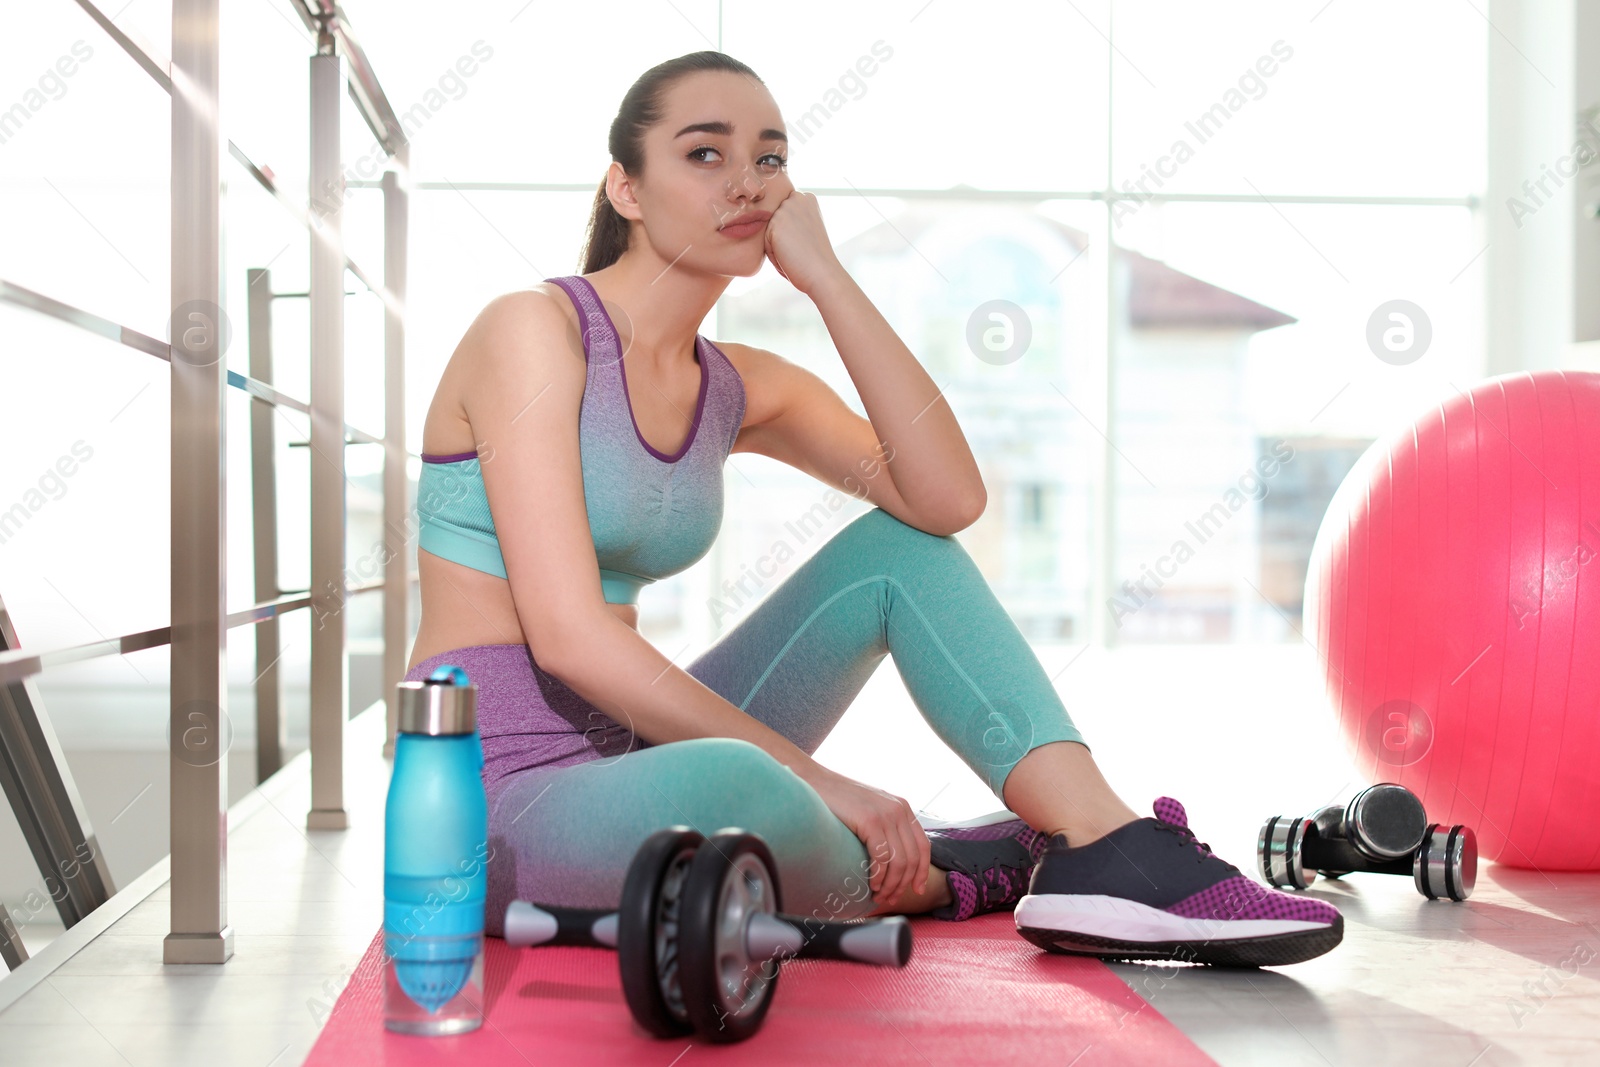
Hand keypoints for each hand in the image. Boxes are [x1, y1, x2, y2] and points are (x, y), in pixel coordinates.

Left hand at [762, 189, 844, 297]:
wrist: (822, 272)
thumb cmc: (815, 257)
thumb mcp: (808, 228)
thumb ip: (794, 218)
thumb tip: (773, 220)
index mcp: (808, 198)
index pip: (784, 215)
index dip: (793, 234)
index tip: (806, 244)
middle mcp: (797, 198)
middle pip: (775, 223)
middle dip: (783, 239)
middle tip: (802, 250)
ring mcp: (785, 209)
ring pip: (769, 233)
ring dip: (778, 248)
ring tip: (796, 254)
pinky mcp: (775, 224)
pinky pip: (766, 244)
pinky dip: (775, 256)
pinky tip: (790, 258)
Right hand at [806, 768, 929, 909]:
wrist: (815, 782)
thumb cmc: (838, 801)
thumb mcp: (870, 809)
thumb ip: (884, 826)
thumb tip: (892, 860)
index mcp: (902, 808)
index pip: (923, 845)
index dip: (922, 871)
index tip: (917, 890)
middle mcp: (899, 810)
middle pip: (913, 858)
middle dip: (903, 884)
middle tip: (890, 899)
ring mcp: (886, 814)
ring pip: (899, 862)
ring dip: (890, 885)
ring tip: (879, 897)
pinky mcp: (870, 821)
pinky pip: (882, 857)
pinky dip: (878, 876)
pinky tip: (871, 885)